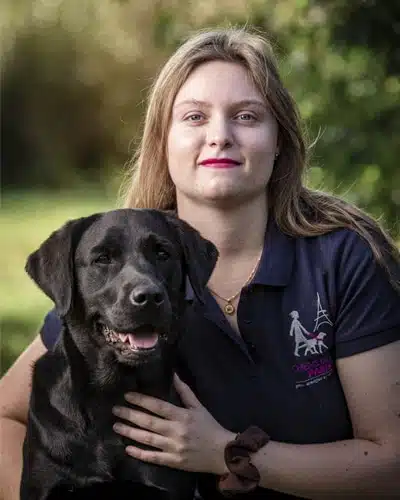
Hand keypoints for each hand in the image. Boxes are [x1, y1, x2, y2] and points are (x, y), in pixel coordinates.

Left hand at [112, 374, 234, 474]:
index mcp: (182, 416)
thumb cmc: (209, 426)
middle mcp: (176, 431)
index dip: (142, 400)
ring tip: (117, 426)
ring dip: (130, 432)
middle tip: (115, 410)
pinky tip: (128, 448)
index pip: (158, 406)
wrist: (222, 452)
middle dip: (130, 415)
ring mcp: (173, 447)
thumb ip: (185, 391)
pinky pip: (154, 457)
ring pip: (148, 439)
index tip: (127, 395)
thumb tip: (173, 375)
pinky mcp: (173, 461)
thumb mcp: (199, 406)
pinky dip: (140, 453)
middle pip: (149, 422)